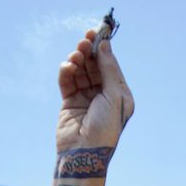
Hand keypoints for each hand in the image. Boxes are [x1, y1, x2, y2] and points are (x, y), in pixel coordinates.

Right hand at [56, 30, 133, 154]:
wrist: (84, 153)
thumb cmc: (105, 128)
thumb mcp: (114, 96)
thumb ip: (109, 69)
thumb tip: (105, 45)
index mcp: (118, 94)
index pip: (110, 65)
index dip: (103, 48)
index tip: (96, 32)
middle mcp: (102, 95)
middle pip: (94, 65)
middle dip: (89, 51)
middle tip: (84, 41)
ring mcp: (85, 98)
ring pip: (80, 71)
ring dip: (77, 60)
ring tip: (75, 56)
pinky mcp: (69, 102)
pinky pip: (67, 81)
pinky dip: (66, 71)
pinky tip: (68, 67)